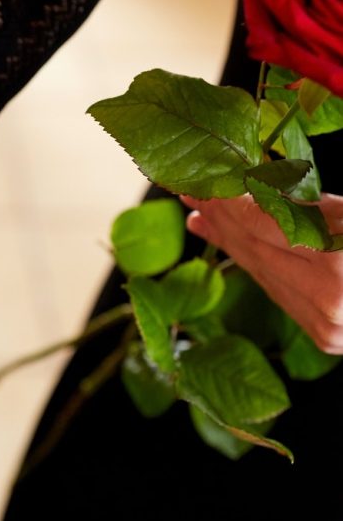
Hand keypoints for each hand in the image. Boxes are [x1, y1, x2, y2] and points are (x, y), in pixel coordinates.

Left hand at [182, 193, 342, 353]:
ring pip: (259, 274)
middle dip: (221, 221)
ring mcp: (323, 323)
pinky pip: (276, 292)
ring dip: (228, 244)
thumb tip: (252, 191)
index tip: (205, 185)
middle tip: (192, 196)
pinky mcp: (321, 335)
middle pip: (253, 250)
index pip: (262, 225)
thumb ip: (309, 207)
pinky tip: (233, 248)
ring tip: (200, 219)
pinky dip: (253, 267)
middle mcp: (326, 297)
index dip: (228, 204)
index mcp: (338, 262)